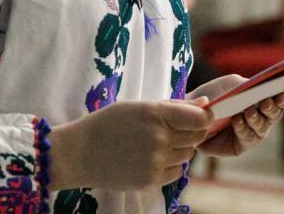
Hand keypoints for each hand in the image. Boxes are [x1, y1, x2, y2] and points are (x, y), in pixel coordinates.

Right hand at [47, 99, 212, 190]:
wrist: (79, 154)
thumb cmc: (108, 123)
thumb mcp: (138, 106)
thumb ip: (173, 105)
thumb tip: (204, 103)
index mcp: (156, 114)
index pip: (200, 118)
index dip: (203, 117)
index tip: (198, 117)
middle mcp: (159, 138)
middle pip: (197, 137)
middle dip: (191, 132)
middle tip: (173, 130)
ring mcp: (156, 161)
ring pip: (187, 155)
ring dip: (179, 149)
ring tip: (156, 144)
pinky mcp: (151, 180)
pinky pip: (176, 172)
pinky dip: (169, 166)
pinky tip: (150, 159)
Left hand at [189, 75, 283, 156]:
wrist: (190, 111)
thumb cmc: (214, 94)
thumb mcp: (231, 84)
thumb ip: (247, 86)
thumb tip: (259, 89)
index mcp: (264, 99)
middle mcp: (262, 118)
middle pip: (276, 115)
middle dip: (272, 109)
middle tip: (265, 102)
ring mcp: (252, 133)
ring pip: (263, 128)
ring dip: (257, 119)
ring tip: (248, 111)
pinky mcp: (240, 147)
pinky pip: (248, 139)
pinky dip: (243, 129)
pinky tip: (237, 121)